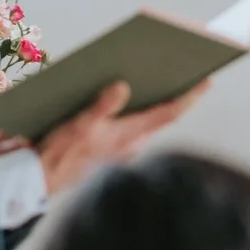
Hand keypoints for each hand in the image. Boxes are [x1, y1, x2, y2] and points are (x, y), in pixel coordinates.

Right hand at [36, 80, 209, 193]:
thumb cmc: (60, 153)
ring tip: (157, 76)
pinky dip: (132, 111)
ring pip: (145, 121)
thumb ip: (102, 106)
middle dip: (173, 93)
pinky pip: (129, 127)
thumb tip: (123, 86)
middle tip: (185, 70)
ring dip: (151, 102)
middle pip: (161, 114)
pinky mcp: (111, 151)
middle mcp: (133, 143)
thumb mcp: (80, 125)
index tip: (208, 80)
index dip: (190, 96)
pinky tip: (125, 95)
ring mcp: (123, 148)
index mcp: (130, 135)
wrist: (41, 179)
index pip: (170, 112)